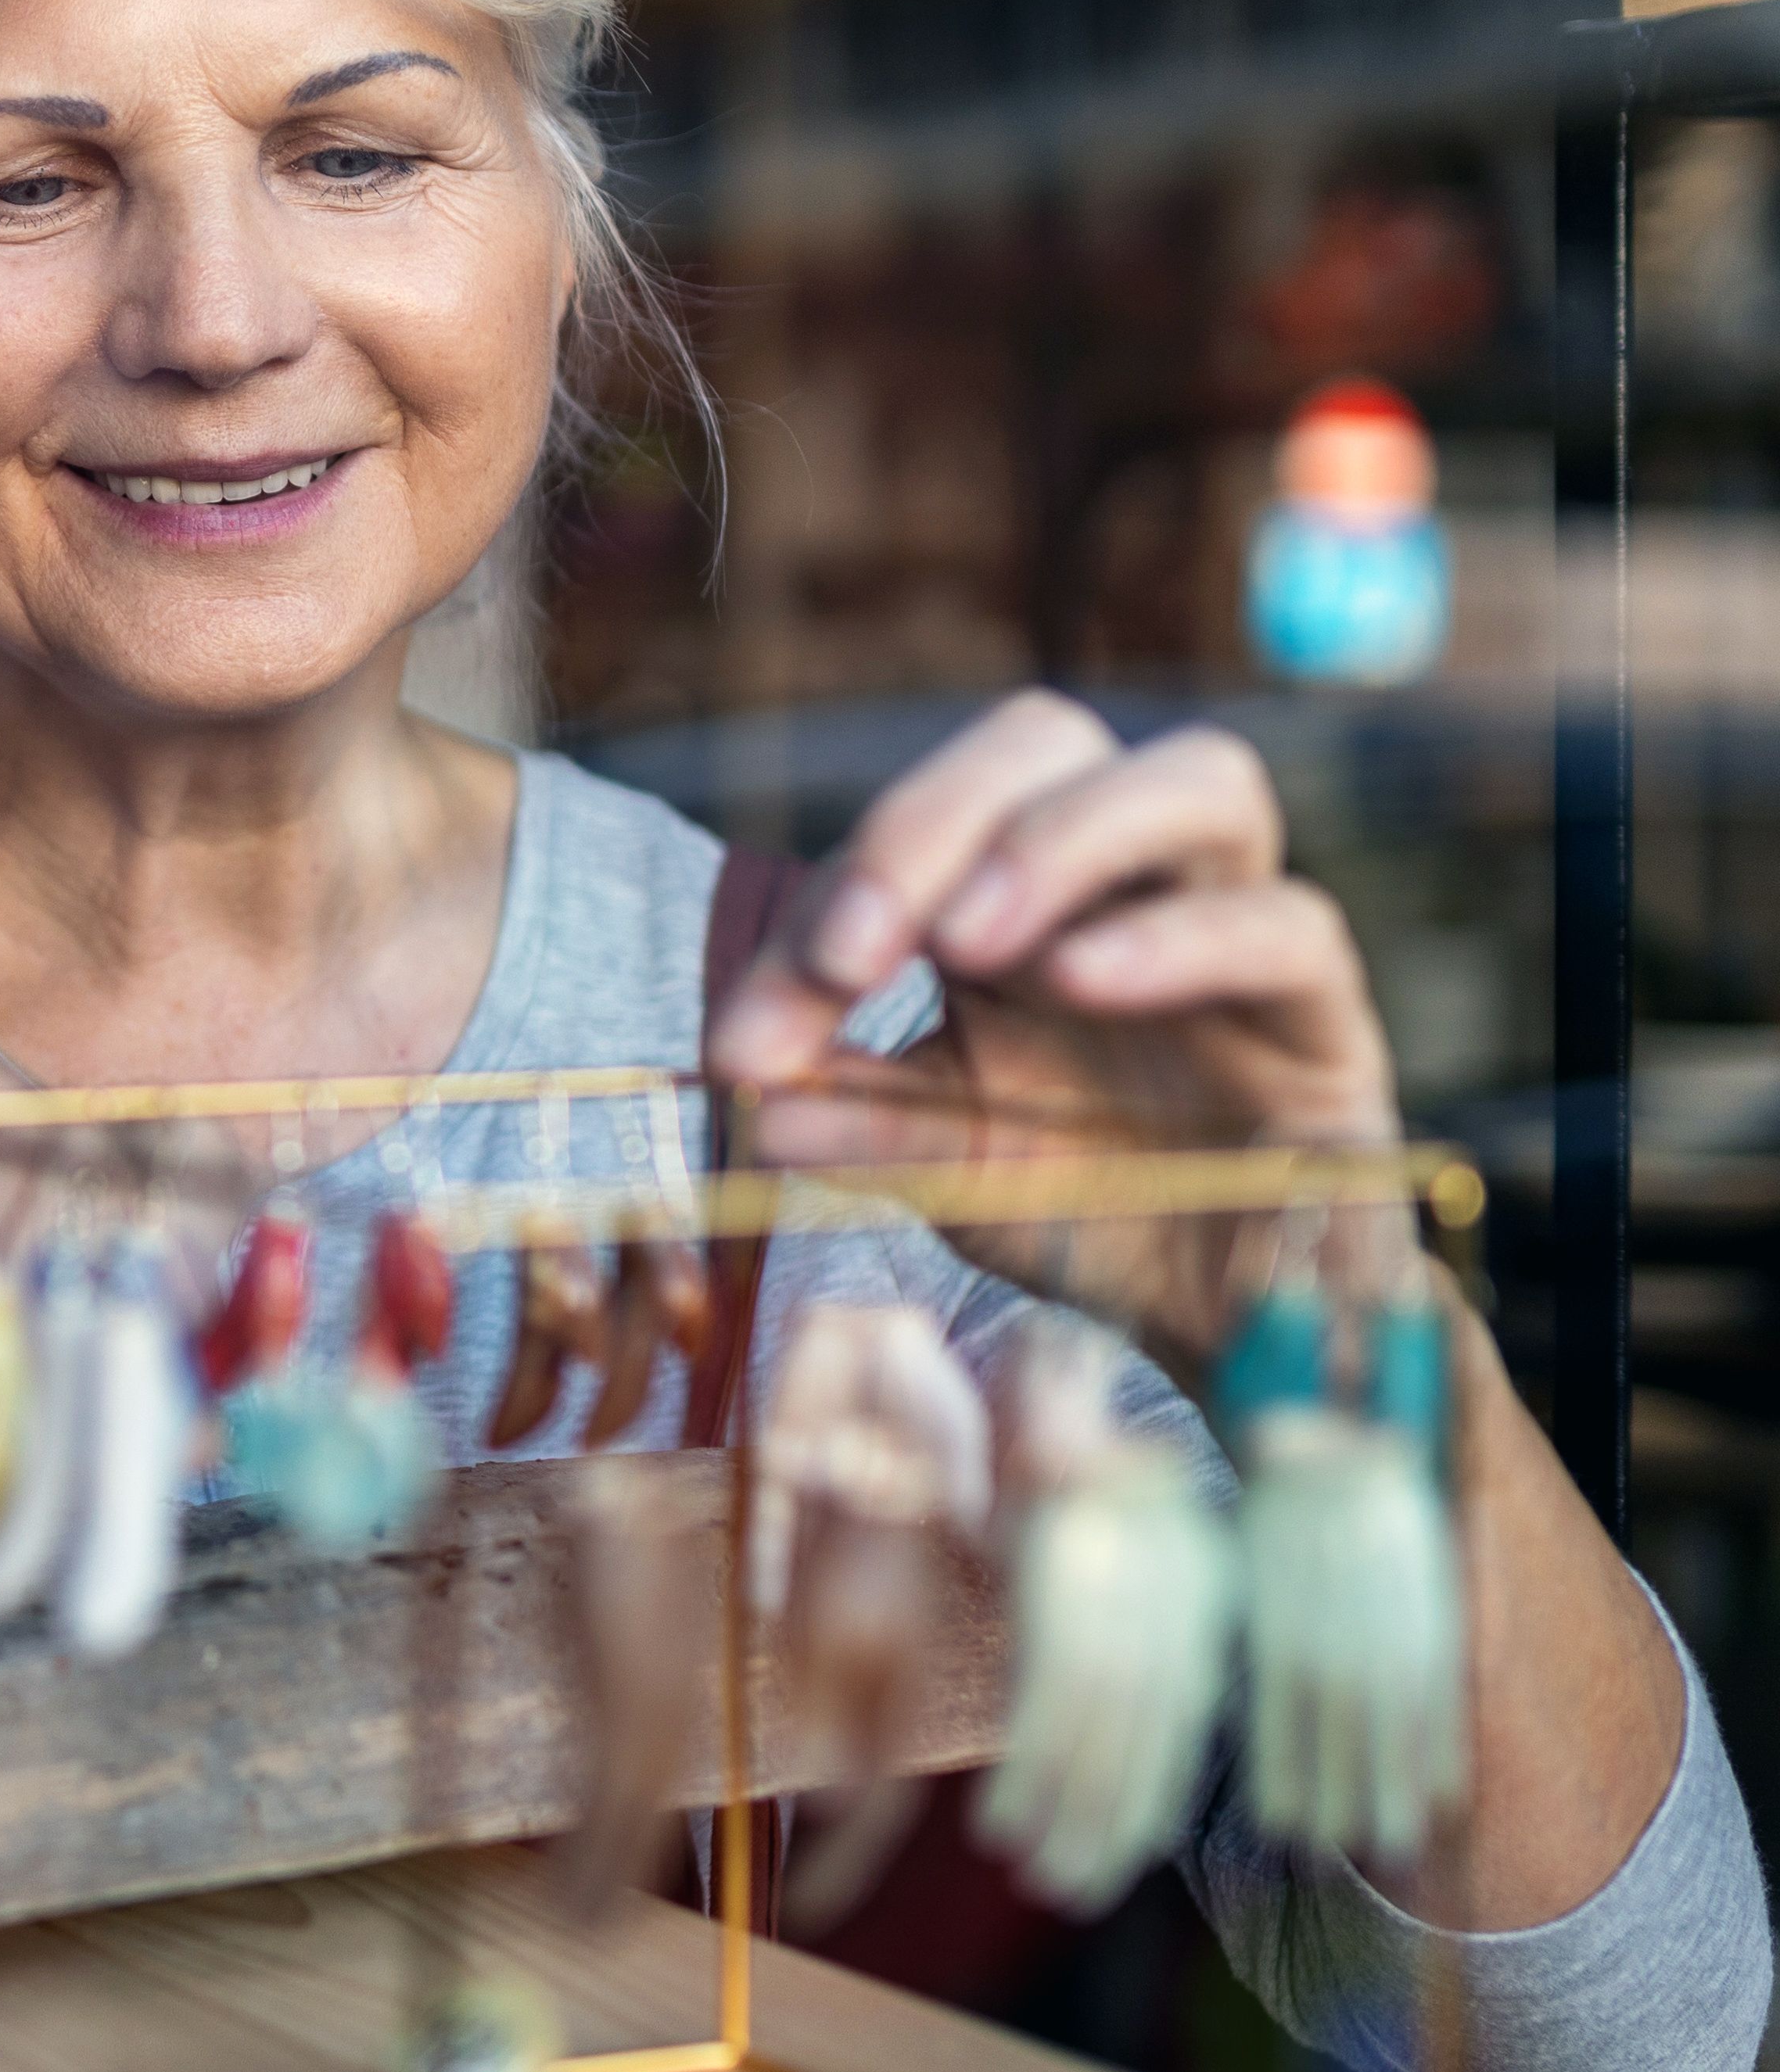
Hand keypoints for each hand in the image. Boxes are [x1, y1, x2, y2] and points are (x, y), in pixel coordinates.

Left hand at [702, 692, 1400, 1372]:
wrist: (1228, 1329)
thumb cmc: (1086, 1215)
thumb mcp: (942, 1164)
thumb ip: (854, 1119)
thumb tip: (751, 1097)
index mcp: (1019, 897)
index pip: (917, 834)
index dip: (818, 915)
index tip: (742, 1044)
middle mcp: (1131, 882)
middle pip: (1049, 742)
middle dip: (930, 821)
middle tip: (848, 953)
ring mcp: (1243, 929)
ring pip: (1200, 779)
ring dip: (1061, 838)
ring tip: (963, 941)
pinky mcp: (1329, 1018)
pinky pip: (1284, 926)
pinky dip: (1176, 938)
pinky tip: (1081, 980)